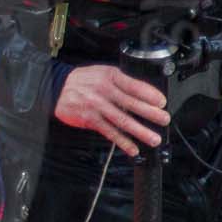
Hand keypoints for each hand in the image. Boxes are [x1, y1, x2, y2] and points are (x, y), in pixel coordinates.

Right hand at [53, 64, 168, 156]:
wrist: (56, 87)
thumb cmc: (84, 80)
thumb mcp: (103, 72)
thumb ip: (122, 82)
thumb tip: (146, 94)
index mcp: (110, 76)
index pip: (133, 85)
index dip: (149, 94)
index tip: (162, 102)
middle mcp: (104, 90)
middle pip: (130, 103)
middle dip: (150, 113)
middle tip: (164, 119)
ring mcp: (96, 106)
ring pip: (121, 120)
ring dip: (139, 131)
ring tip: (153, 138)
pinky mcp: (90, 119)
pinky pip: (109, 132)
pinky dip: (122, 142)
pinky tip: (133, 149)